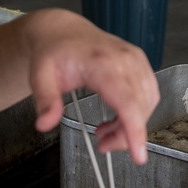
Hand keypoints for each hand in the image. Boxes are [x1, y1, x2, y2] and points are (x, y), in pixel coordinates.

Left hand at [25, 10, 159, 163]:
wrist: (63, 31)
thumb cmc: (54, 53)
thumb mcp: (40, 77)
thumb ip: (44, 101)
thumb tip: (45, 125)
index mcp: (102, 62)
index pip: (127, 101)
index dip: (135, 130)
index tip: (139, 156)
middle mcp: (126, 58)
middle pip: (139, 107)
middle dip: (126, 135)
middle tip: (102, 145)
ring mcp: (136, 59)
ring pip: (147, 102)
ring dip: (131, 124)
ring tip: (105, 132)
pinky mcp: (140, 62)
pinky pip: (148, 94)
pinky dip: (136, 112)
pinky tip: (116, 118)